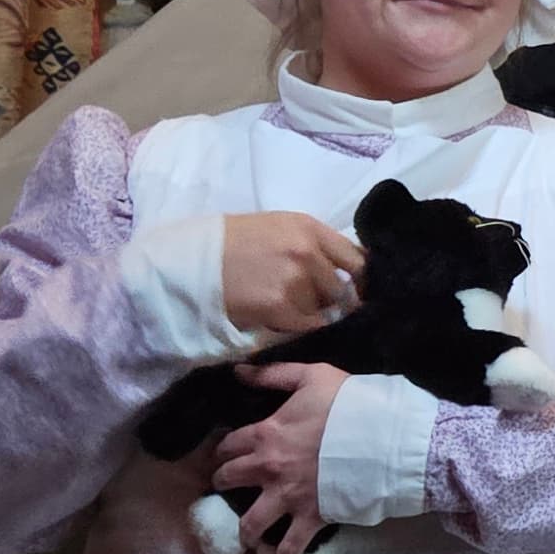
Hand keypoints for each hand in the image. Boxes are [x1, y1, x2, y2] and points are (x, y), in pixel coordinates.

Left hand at [216, 361, 346, 553]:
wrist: (384, 437)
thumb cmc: (351, 404)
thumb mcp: (312, 377)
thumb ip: (273, 375)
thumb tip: (237, 371)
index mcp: (265, 434)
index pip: (230, 444)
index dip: (225, 448)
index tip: (225, 452)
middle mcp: (268, 469)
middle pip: (230, 480)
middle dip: (223, 483)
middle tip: (225, 486)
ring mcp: (287, 498)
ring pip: (251, 521)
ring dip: (243, 529)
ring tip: (243, 535)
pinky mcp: (309, 518)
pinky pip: (289, 550)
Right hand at [219, 212, 361, 339]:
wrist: (194, 260)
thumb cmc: (233, 242)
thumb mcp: (279, 228)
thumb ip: (314, 245)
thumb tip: (346, 270)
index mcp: (309, 227)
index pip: (357, 258)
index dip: (361, 279)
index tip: (358, 290)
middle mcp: (307, 252)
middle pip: (340, 288)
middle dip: (329, 299)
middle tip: (307, 301)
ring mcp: (294, 280)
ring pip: (321, 309)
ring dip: (308, 312)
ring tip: (283, 304)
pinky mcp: (279, 307)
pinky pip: (305, 325)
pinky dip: (295, 325)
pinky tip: (277, 316)